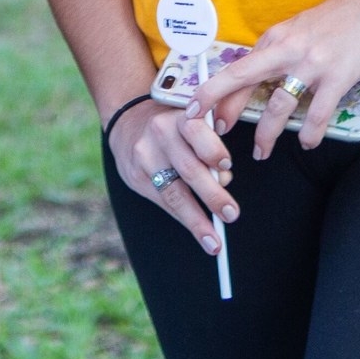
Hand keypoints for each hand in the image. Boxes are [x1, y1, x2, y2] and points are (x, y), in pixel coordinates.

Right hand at [108, 99, 236, 254]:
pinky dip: (183, 218)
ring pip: (173, 193)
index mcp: (178, 116)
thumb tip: (223, 180)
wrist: (128, 122)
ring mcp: (144, 157)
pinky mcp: (134, 177)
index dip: (212, 149)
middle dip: (212, 195)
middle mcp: (159, 135)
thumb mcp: (191, 122)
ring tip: (213, 241)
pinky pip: (163, 202)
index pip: (195, 130)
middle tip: (231, 214)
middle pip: (188, 168)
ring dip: (196, 220)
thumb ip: (210, 146)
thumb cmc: (173, 126)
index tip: (226, 166)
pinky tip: (197, 230)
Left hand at [194, 0, 359, 158]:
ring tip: (262, 151)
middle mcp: (287, 49)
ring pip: (279, 105)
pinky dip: (310, 134)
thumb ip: (278, 51)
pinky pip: (318, 113)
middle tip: (215, 134)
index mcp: (275, 38)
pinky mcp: (338, 76)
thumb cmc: (338, 17)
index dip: (214, 90)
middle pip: (243, 80)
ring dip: (267, 133)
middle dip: (225, 109)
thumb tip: (257, 77)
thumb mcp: (298, 29)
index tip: (196, 109)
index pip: (236, 67)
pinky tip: (307, 143)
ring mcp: (313, 64)